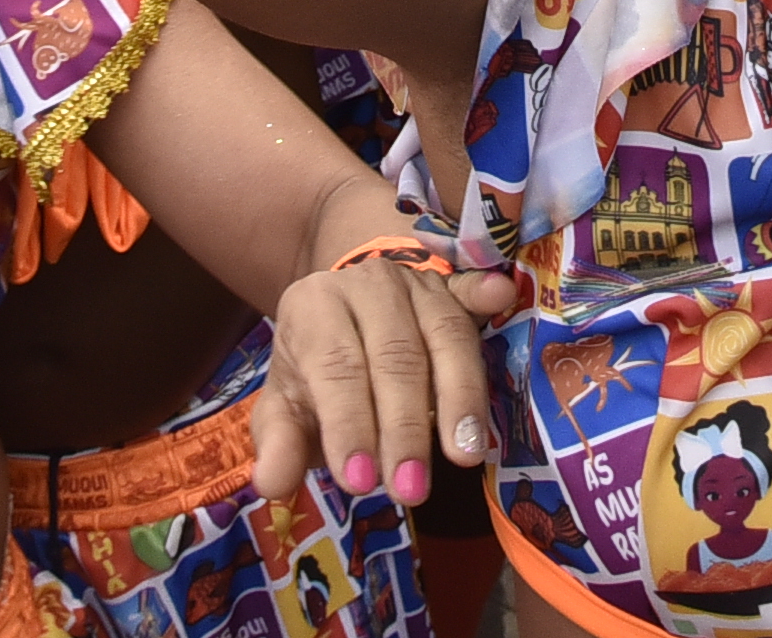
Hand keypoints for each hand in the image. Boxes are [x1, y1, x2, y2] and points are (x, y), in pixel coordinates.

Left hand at [248, 243, 517, 512]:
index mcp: (313, 307)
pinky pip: (472, 289)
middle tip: (411, 490)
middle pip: (395, 355)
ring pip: (444, 334)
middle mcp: (365, 285)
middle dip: (405, 428)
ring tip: (466, 456)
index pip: (334, 368)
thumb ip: (280, 442)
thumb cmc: (316, 370)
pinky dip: (485, 293)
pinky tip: (502, 295)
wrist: (342, 309)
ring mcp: (415, 282)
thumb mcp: (288, 404)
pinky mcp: (452, 286)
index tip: (361, 482)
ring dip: (459, 397)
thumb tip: (270, 483)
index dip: (349, 425)